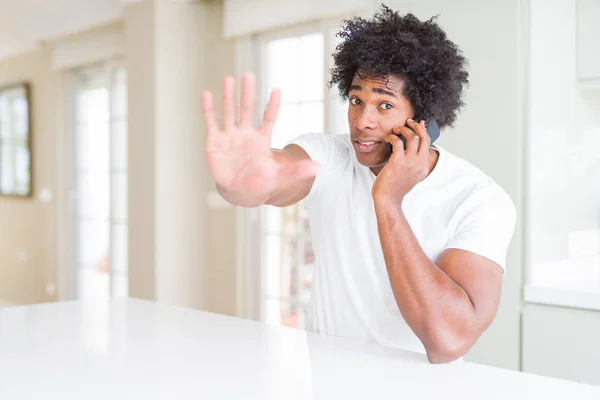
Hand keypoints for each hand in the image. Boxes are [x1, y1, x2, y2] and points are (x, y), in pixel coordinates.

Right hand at [202, 73, 318, 204]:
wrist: (239, 192)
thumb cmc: (260, 183)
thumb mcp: (279, 177)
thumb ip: (297, 171)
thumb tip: (320, 167)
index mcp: (261, 139)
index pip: (268, 118)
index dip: (271, 105)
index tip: (276, 90)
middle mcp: (245, 133)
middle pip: (247, 109)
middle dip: (248, 93)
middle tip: (249, 75)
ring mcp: (229, 135)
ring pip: (229, 112)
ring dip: (228, 96)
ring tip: (229, 79)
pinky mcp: (214, 141)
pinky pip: (211, 122)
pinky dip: (208, 109)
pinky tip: (207, 94)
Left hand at [371, 119, 430, 204]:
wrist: (388, 199)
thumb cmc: (395, 187)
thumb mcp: (409, 175)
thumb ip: (412, 163)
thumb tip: (410, 149)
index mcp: (423, 167)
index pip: (428, 143)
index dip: (423, 131)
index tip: (418, 124)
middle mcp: (419, 163)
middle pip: (424, 137)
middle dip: (416, 126)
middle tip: (408, 121)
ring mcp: (410, 162)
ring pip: (412, 136)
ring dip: (403, 129)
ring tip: (395, 130)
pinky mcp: (398, 161)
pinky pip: (397, 142)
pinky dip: (392, 137)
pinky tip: (387, 139)